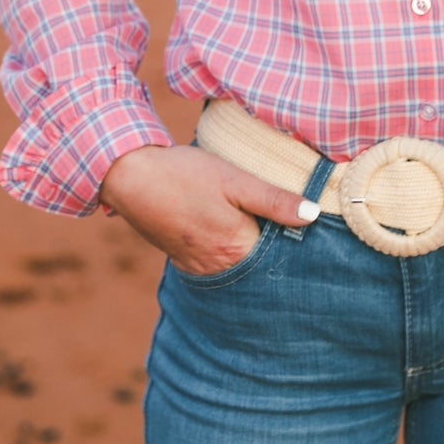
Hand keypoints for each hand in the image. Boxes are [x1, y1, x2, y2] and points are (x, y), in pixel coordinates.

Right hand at [98, 144, 319, 276]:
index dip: (296, 243)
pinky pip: (218, 265)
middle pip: (260, 268)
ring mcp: (199, 267)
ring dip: (252, 254)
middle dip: (276, 253)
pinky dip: (230, 254)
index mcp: (237, 249)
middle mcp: (219, 268)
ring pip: (239, 268)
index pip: (280, 258)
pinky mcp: (184, 260)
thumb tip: (313, 216)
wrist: (131, 176)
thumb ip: (273, 200)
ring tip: (264, 230)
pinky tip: (232, 234)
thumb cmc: (185, 174)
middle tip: (290, 231)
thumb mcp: (234, 179)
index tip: (312, 231)